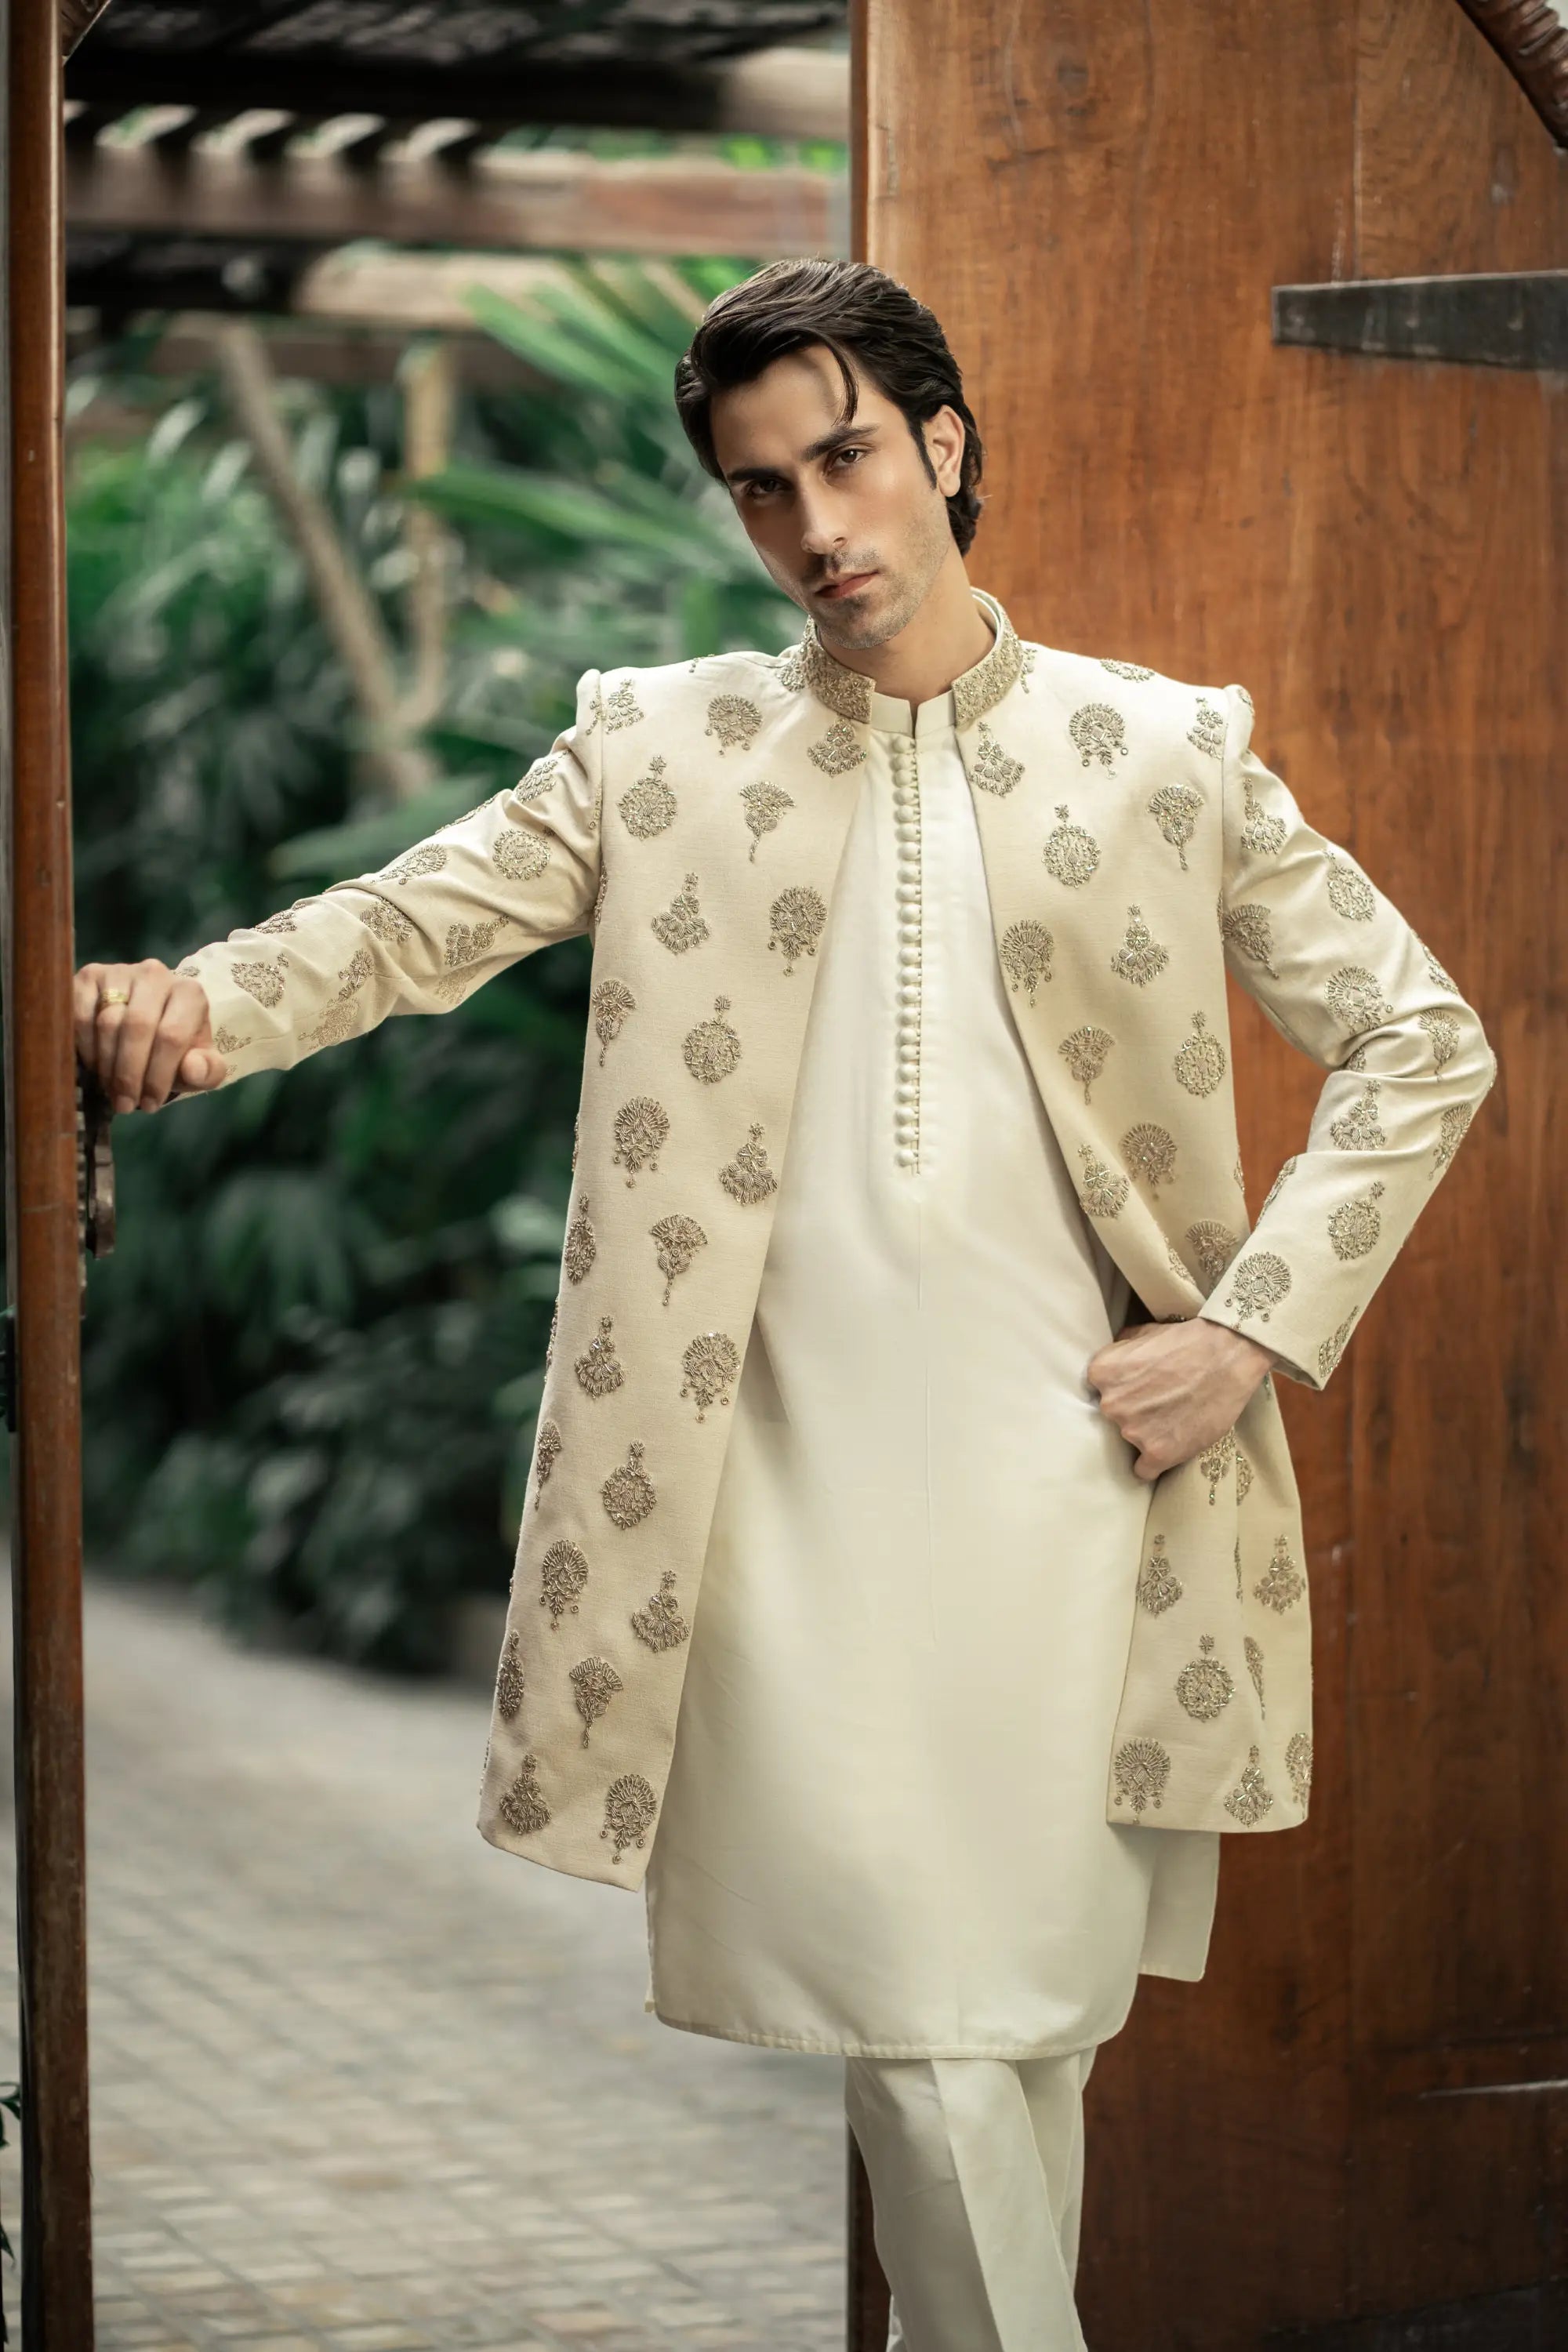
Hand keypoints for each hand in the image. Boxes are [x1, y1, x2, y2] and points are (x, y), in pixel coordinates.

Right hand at [73, 959, 226, 1112]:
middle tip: (124, 1103)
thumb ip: (207, 1071)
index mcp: (189, 994)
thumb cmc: (176, 1049)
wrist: (147, 1024)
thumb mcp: (199, 1065)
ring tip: (110, 1090)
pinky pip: (80, 1014)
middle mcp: (155, 975)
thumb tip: (193, 1069)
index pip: (171, 1036)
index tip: (149, 1104)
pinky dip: (84, 1046)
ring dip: (106, 1064)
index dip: (158, 1075)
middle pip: (137, 1026)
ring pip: (107, 1022)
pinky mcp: (89, 976)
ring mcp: (119, 972)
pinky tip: (93, 1067)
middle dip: (129, 1073)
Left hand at [1085, 1317, 1274, 1483]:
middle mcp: (1111, 1404)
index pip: (1098, 1390)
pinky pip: (1143, 1471)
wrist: (1228, 1356)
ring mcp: (1134, 1431)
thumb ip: (1120, 1349)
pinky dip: (1153, 1464)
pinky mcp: (1159, 1453)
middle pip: (1112, 1417)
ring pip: (1130, 1440)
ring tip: (1174, 1418)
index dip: (1119, 1390)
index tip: (1136, 1389)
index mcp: (1102, 1373)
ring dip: (1147, 1434)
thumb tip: (1113, 1359)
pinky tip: (1167, 1451)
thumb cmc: (1187, 1341)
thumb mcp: (1143, 1332)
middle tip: (1159, 1402)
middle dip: (1132, 1411)